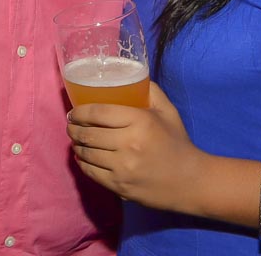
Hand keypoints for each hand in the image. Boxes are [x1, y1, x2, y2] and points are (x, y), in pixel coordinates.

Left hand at [67, 82, 207, 212]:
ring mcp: (123, 167)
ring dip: (76, 145)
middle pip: (89, 134)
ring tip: (76, 140)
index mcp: (140, 121)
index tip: (73, 112)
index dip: (80, 111)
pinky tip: (82, 157)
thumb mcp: (168, 111)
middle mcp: (129, 144)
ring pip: (87, 154)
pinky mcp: (119, 186)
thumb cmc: (177, 142)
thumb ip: (150, 91)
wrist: (189, 181)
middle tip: (71, 125)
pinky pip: (91, 172)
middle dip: (74, 129)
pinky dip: (82, 163)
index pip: (99, 112)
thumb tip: (132, 75)